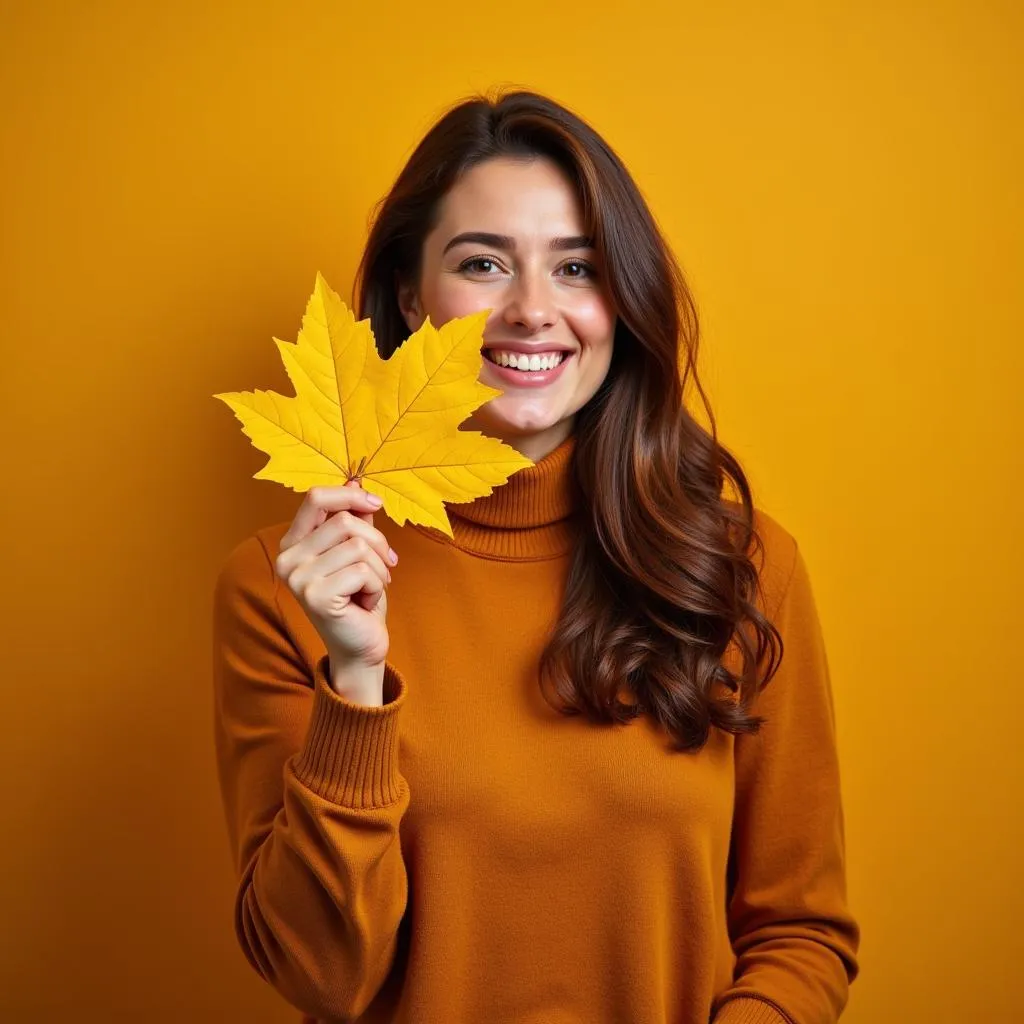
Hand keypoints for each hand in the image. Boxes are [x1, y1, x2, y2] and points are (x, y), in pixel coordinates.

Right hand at [274, 481, 397, 677]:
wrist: (360, 646)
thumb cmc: (359, 598)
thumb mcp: (358, 552)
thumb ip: (354, 520)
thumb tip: (355, 481)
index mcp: (293, 543)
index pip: (316, 498)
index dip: (350, 495)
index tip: (375, 503)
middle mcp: (288, 558)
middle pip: (346, 521)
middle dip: (378, 543)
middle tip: (386, 566)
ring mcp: (298, 578)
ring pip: (359, 546)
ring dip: (380, 568)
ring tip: (373, 587)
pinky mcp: (315, 596)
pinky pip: (363, 571)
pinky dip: (377, 585)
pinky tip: (366, 601)